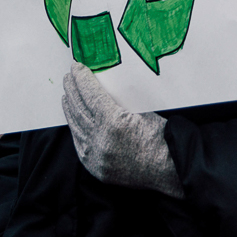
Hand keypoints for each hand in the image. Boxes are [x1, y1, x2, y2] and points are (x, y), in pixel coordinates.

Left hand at [62, 63, 183, 197]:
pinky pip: (80, 143)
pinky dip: (75, 128)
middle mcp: (100, 140)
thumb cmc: (163, 136)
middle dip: (73, 90)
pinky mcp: (95, 167)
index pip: (91, 95)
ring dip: (70, 108)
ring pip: (76, 126)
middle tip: (68, 76)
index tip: (76, 67)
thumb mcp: (144, 111)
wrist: (169, 170)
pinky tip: (74, 119)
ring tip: (67, 95)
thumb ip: (121, 101)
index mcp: (114, 122)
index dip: (82, 79)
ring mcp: (95, 156)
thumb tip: (103, 86)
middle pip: (79, 109)